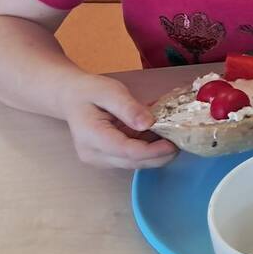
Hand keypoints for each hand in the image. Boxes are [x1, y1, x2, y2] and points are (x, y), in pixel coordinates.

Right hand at [60, 76, 176, 169]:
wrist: (71, 98)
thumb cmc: (89, 91)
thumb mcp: (109, 91)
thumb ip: (128, 107)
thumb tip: (148, 123)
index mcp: (91, 137)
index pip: (126, 151)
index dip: (152, 151)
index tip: (173, 143)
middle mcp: (94, 154)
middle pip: (132, 162)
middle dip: (159, 156)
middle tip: (181, 141)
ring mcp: (100, 159)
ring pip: (134, 163)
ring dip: (156, 154)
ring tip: (174, 137)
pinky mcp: (108, 159)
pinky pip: (132, 158)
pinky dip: (149, 150)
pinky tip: (160, 137)